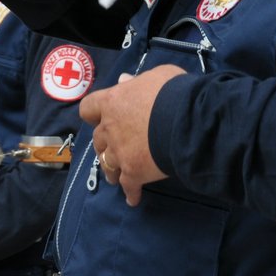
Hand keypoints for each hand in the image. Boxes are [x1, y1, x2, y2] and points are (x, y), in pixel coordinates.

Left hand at [80, 67, 182, 205]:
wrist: (187, 121)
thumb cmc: (173, 93)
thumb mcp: (156, 76)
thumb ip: (137, 81)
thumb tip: (124, 80)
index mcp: (112, 102)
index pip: (88, 108)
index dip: (94, 114)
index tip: (100, 118)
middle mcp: (110, 128)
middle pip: (97, 139)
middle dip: (105, 143)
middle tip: (115, 147)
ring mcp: (119, 153)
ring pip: (106, 164)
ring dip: (111, 169)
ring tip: (117, 176)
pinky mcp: (133, 173)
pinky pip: (128, 186)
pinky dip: (131, 193)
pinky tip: (134, 198)